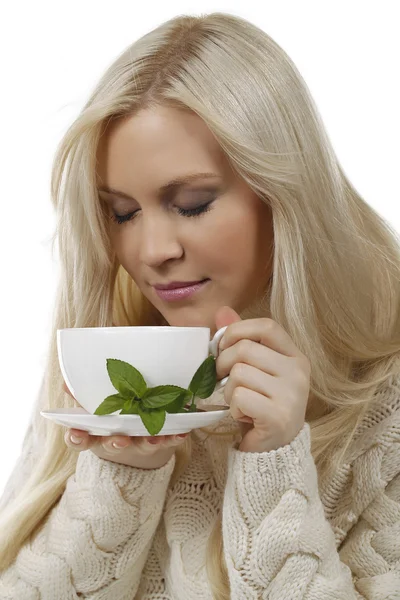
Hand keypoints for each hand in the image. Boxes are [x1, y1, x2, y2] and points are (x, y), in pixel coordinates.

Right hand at [62, 382, 187, 468]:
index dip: (77, 438)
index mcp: (96, 432)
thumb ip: (84, 392)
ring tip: (154, 436)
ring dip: (147, 441)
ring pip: (141, 445)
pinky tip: (181, 433)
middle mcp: (116, 440)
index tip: (76, 433)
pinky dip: (173, 438)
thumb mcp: (96, 403)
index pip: (80, 439)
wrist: (138, 433)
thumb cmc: (112, 412)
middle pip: (111, 445)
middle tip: (120, 440)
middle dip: (115, 443)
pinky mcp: (160, 441)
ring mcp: (138, 443)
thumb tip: (67, 382)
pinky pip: (167, 441)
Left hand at [215, 306, 310, 452]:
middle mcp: (298, 372)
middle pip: (245, 349)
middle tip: (223, 382)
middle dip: (222, 365)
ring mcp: (291, 395)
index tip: (223, 347)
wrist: (273, 451)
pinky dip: (233, 408)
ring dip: (228, 391)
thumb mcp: (253, 369)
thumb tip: (223, 311)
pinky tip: (244, 416)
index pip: (267, 326)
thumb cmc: (260, 405)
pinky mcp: (278, 416)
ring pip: (239, 373)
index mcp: (295, 356)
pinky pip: (240, 396)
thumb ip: (240, 340)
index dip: (238, 331)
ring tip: (239, 402)